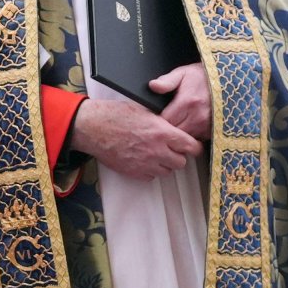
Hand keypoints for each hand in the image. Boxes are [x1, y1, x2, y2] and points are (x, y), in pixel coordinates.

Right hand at [69, 96, 203, 179]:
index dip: (193, 147)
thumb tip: (173, 126)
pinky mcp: (134, 172)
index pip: (190, 146)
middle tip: (172, 149)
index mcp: (162, 133)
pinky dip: (151, 170)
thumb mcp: (144, 110)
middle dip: (178, 156)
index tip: (192, 146)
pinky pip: (151, 177)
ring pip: (167, 172)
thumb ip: (162, 122)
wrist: (94, 128)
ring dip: (165, 164)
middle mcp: (156, 151)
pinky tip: (144, 160)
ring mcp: (145, 164)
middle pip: (181, 162)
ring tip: (156, 154)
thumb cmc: (116, 115)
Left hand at [150, 61, 211, 140]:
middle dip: (168, 130)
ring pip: (185, 139)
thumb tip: (153, 86)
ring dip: (179, 134)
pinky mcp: (213, 131)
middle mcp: (197, 116)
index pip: (165, 121)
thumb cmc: (202, 77)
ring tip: (178, 124)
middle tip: (164, 124)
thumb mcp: (183, 73)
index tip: (156, 119)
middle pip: (174, 133)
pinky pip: (196, 140)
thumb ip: (167, 81)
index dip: (158, 121)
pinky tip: (189, 127)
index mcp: (187, 102)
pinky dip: (191, 136)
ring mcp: (206, 126)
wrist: (228, 80)